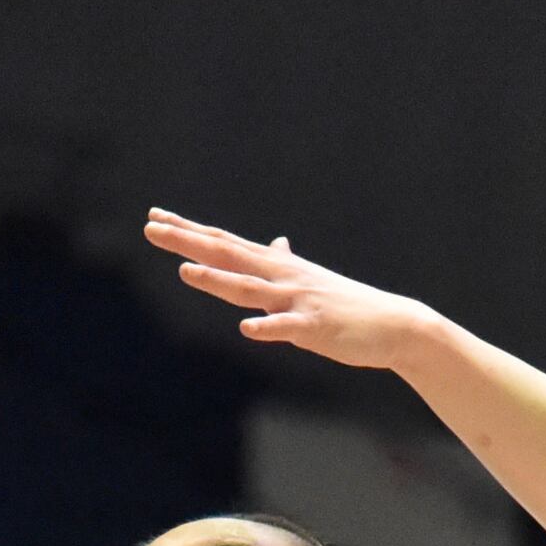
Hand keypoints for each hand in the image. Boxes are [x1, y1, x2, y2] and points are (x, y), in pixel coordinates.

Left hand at [145, 209, 442, 371]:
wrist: (393, 325)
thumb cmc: (346, 305)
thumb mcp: (310, 280)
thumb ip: (285, 263)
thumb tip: (276, 242)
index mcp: (277, 267)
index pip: (224, 244)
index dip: (189, 231)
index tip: (156, 217)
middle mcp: (282, 277)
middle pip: (227, 256)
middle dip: (188, 242)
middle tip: (151, 229)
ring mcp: (297, 301)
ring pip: (249, 289)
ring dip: (217, 280)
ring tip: (184, 271)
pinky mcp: (315, 328)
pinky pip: (287, 329)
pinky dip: (267, 328)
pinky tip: (247, 329)